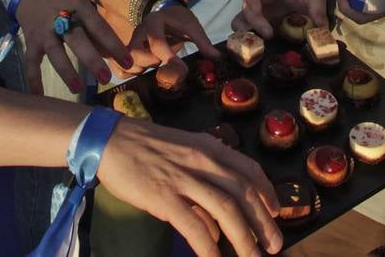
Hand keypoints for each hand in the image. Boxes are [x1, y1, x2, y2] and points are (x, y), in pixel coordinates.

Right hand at [13, 0, 132, 94]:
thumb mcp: (81, 4)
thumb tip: (111, 54)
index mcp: (78, 6)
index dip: (113, 45)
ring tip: (77, 89)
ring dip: (66, 70)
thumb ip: (94, 28)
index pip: (98, 27)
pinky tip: (39, 96)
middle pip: (77, 39)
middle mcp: (60, 18)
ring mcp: (43, 31)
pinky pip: (31, 62)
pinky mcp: (31, 41)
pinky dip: (34, 79)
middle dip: (91, 59)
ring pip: (55, 52)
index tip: (127, 62)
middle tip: (106, 78)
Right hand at [97, 119, 281, 256]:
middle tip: (275, 246)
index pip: (249, 169)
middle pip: (244, 193)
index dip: (267, 193)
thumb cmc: (144, 147)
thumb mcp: (182, 152)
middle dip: (264, 223)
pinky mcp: (165, 197)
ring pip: (227, 211)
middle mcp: (203, 160)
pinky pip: (196, 227)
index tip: (275, 212)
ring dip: (245, 239)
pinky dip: (210, 249)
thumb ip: (203, 178)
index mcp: (209, 146)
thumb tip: (217, 223)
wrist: (109, 139)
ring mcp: (185, 178)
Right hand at [128, 4, 218, 66]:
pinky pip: (120, 68)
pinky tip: (142, 75)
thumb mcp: (192, 26)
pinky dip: (128, 75)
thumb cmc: (179, 21)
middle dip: (151, 63)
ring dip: (140, 70)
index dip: (169, 58)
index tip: (182, 70)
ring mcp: (131, 43)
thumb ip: (203, 42)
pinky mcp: (128, 53)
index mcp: (154, 21)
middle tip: (164, 66)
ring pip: (126, 62)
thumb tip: (216, 58)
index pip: (157, 42)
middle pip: (135, 53)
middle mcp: (139, 31)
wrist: (165, 14)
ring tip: (154, 70)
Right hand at [232, 0, 328, 39]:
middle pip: (242, 10)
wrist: (303, 0)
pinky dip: (252, 42)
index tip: (259, 13)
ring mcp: (253, 15)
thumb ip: (317, 9)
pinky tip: (264, 48)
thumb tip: (321, 30)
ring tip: (262, 45)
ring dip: (248, 35)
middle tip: (269, 35)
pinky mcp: (256, 28)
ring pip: (240, 25)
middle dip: (252, 23)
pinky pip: (247, 36)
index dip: (251, 1)